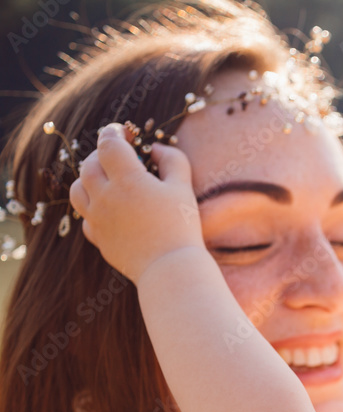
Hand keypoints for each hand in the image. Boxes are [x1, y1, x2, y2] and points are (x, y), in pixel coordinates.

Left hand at [69, 123, 204, 282]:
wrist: (170, 267)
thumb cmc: (181, 225)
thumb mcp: (183, 187)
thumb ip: (172, 160)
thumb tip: (155, 149)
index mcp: (127, 179)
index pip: (109, 144)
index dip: (113, 132)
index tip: (123, 132)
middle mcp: (105, 196)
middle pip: (89, 165)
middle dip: (102, 155)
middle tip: (120, 156)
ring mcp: (97, 218)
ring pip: (77, 190)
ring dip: (89, 180)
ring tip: (107, 181)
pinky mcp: (98, 238)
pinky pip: (86, 217)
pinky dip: (93, 209)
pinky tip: (109, 210)